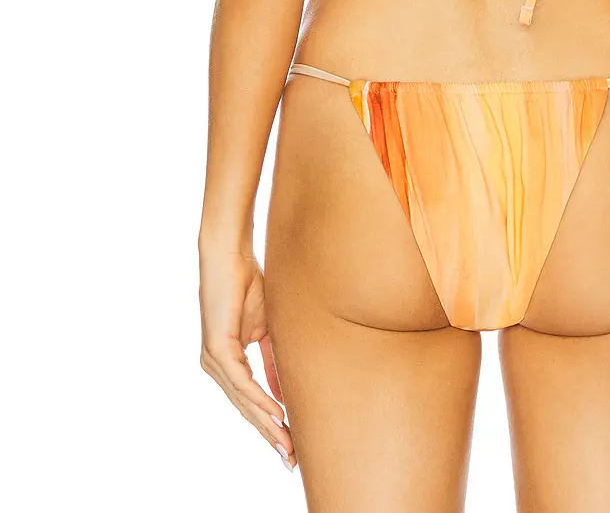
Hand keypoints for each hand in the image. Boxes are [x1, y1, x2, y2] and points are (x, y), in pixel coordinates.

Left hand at [199, 246, 295, 470]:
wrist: (229, 255)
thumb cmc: (248, 284)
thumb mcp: (267, 329)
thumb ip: (272, 360)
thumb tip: (284, 393)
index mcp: (227, 363)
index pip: (250, 402)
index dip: (270, 424)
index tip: (290, 446)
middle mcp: (216, 367)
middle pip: (246, 409)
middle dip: (270, 435)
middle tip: (290, 460)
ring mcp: (213, 360)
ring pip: (243, 401)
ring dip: (267, 424)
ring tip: (286, 444)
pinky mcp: (216, 348)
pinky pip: (240, 382)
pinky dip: (258, 399)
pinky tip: (275, 413)